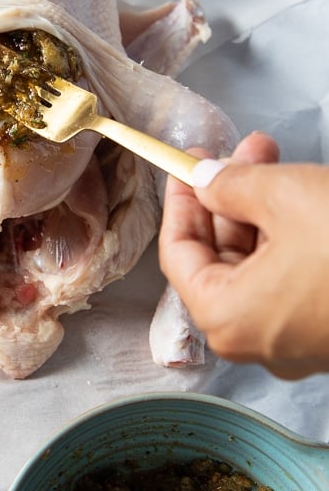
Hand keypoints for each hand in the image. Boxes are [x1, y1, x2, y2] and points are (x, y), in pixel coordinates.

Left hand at [158, 131, 328, 378]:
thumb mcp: (284, 196)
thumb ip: (230, 185)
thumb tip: (205, 181)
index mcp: (227, 317)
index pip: (177, 254)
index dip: (180, 202)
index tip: (187, 165)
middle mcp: (256, 339)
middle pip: (217, 257)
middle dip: (226, 195)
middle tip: (237, 150)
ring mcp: (296, 339)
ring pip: (256, 264)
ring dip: (258, 206)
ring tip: (269, 154)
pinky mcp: (328, 330)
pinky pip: (290, 278)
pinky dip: (286, 234)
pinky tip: (298, 191)